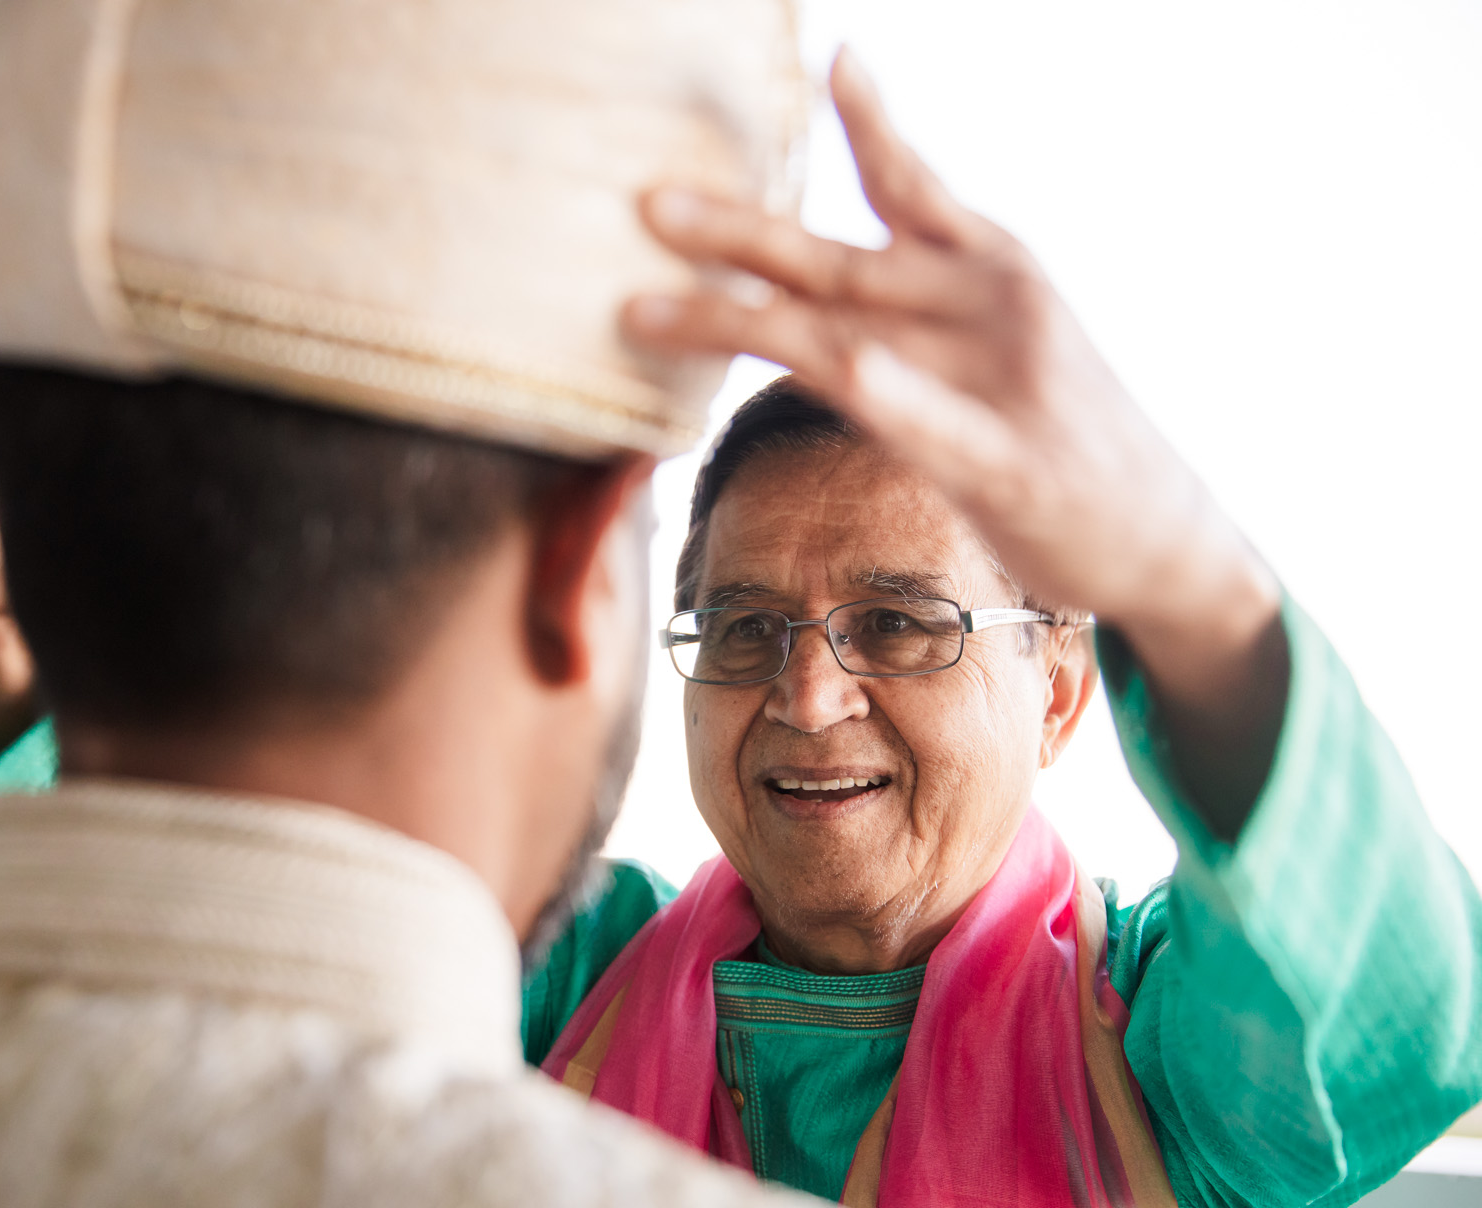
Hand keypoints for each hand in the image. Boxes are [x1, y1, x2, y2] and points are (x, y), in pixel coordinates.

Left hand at [622, 52, 1284, 832]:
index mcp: (996, 273)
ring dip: (736, 316)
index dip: (868, 123)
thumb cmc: (1069, 449)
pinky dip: (881, 389)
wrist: (1168, 545)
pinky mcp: (1002, 464)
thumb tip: (828, 313)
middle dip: (738, 232)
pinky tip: (839, 364)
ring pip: (843, 336)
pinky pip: (921, 420)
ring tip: (642, 308)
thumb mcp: (1002, 357)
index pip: (914, 184)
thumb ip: (918, 319)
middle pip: (842, 261)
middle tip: (647, 202)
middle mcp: (992, 308)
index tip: (832, 58)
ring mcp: (999, 383)